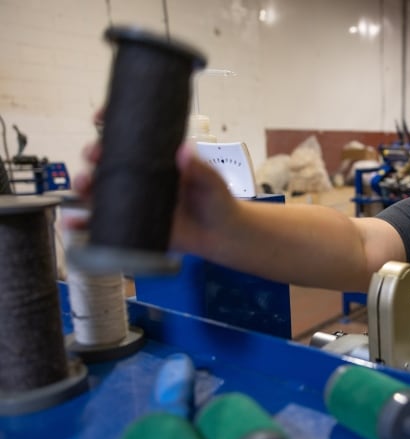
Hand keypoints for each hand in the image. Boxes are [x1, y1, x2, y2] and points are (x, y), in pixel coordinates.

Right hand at [66, 113, 235, 258]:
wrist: (220, 234)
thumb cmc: (216, 200)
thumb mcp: (211, 180)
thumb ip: (199, 168)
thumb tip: (184, 150)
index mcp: (155, 159)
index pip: (128, 137)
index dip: (109, 124)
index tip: (100, 117)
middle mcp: (138, 177)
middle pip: (106, 160)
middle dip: (92, 154)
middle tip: (94, 155)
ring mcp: (131, 200)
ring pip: (98, 188)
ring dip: (83, 184)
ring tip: (83, 185)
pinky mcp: (129, 223)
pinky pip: (101, 221)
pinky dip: (83, 222)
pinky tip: (73, 221)